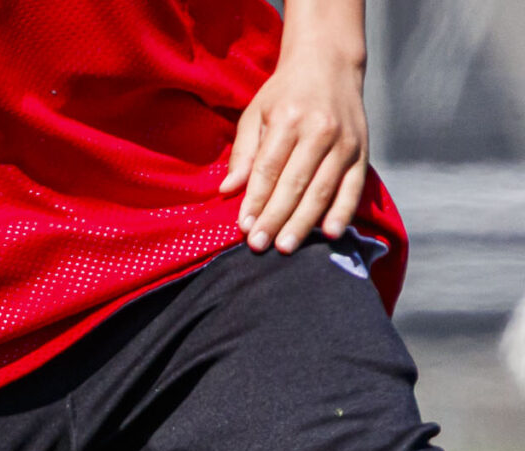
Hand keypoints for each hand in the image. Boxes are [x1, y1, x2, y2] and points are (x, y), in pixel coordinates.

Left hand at [221, 46, 368, 254]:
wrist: (329, 64)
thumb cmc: (284, 94)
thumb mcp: (255, 114)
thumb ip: (243, 153)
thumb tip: (228, 189)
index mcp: (289, 119)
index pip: (269, 169)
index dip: (255, 200)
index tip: (243, 227)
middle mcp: (320, 131)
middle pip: (295, 183)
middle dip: (275, 218)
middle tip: (259, 246)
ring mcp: (345, 142)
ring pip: (323, 189)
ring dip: (304, 222)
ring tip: (286, 247)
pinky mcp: (362, 151)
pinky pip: (353, 187)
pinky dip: (343, 211)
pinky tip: (331, 234)